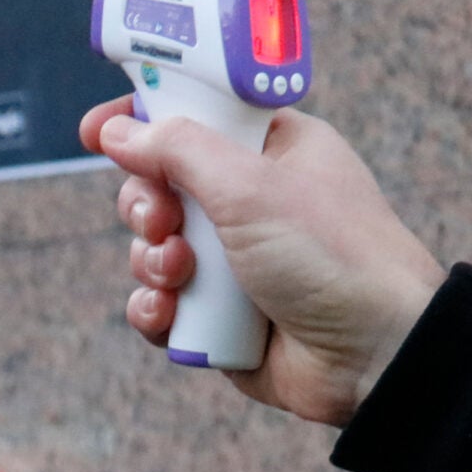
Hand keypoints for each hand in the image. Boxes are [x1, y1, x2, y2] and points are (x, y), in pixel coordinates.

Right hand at [79, 97, 445, 425]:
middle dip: (146, 206)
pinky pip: (161, 306)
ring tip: (181, 276)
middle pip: (159, 186)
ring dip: (152, 262)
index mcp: (272, 151)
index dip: (143, 120)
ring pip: (153, 249)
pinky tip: (169, 315)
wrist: (374, 355)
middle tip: (164, 220)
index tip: (97, 131)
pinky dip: (156, 310)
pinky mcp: (220, 318)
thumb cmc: (334, 255)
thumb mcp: (252, 185)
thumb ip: (178, 149)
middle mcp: (251, 203)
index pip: (194, 116)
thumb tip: (118, 132)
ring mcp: (235, 263)